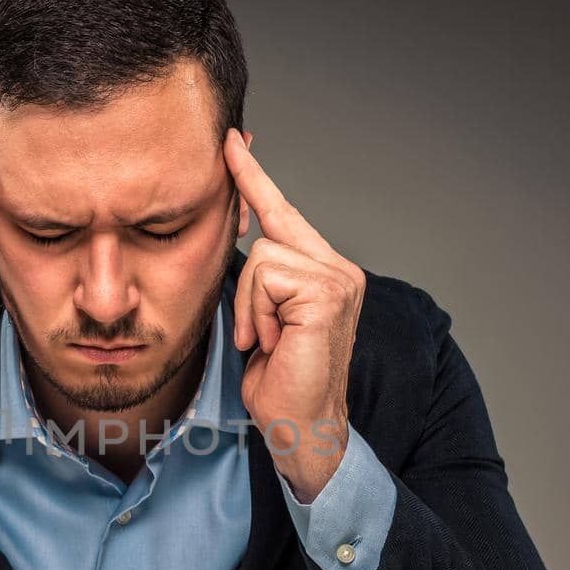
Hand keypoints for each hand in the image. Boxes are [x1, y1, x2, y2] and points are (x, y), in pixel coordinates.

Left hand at [226, 128, 365, 502]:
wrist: (301, 427)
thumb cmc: (277, 382)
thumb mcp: (258, 319)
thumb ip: (254, 280)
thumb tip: (231, 239)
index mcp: (323, 271)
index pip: (283, 213)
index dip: (254, 177)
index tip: (231, 142)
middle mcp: (338, 269)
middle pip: (267, 231)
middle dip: (247, 288)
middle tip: (260, 336)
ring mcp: (337, 278)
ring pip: (261, 256)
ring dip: (250, 307)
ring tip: (268, 342)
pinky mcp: (326, 292)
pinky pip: (265, 275)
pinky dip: (258, 313)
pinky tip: (274, 342)